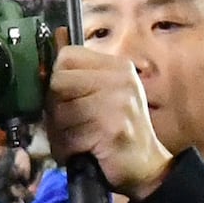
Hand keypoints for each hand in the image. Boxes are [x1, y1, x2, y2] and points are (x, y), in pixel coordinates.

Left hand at [42, 40, 172, 198]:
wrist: (147, 169)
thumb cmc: (117, 131)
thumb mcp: (103, 94)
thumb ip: (79, 71)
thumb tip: (57, 34)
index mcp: (117, 67)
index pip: (66, 57)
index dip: (57, 81)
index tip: (67, 100)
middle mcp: (120, 80)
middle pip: (58, 82)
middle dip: (56, 109)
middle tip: (71, 126)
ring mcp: (118, 103)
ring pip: (60, 111)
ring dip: (60, 133)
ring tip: (78, 140)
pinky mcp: (112, 128)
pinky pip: (69, 135)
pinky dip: (67, 149)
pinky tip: (82, 152)